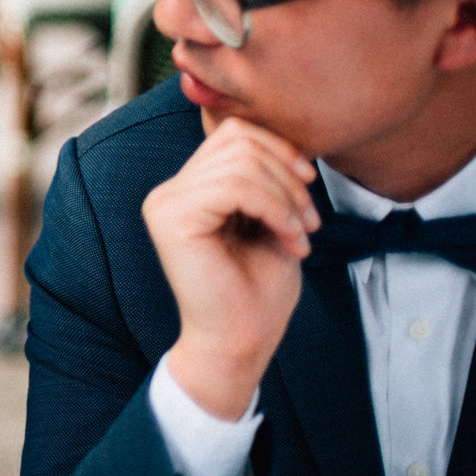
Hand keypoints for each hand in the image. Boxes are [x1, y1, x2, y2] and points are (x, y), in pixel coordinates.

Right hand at [143, 117, 319, 419]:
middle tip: (310, 221)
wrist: (241, 343)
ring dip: (286, 198)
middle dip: (287, 175)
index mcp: (188, 188)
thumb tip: (284, 139)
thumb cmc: (257, 291)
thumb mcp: (269, 219)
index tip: (308, 188)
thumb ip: (264, 178)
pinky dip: (275, 210)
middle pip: (239, 140)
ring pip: (241, 162)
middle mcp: (169, 191)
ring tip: (300, 235)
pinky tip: (289, 241)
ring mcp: (165, 203)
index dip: (279, 148)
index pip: (233, 132)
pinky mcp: (171, 220)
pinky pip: (234, 187)